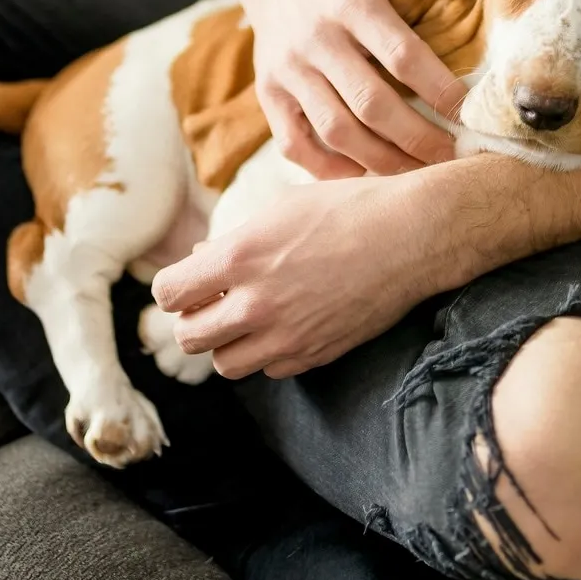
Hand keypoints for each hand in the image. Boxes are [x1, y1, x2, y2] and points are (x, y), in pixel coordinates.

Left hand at [153, 174, 432, 377]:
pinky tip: (287, 326)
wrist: (411, 236)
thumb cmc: (348, 208)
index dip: (174, 289)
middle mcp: (255, 303)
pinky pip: (270, 370)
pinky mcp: (315, 355)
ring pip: (225, 364)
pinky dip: (269, 354)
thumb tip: (201, 261)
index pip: (169, 293)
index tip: (188, 283)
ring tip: (248, 319)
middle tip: (213, 305)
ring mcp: (286, 336)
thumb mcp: (281, 208)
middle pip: (188, 338)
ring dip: (229, 344)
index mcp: (239, 257)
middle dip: (194, 321)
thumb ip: (234, 240)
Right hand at [236, 0, 467, 177]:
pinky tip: (363, 177)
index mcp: (352, 5)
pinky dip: (327, 170)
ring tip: (417, 177)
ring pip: (336, 130)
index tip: (469, 116)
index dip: (438, 90)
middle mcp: (318, 41)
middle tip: (453, 159)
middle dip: (417, 138)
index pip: (401, 55)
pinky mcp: (269, 94)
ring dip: (380, 161)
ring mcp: (289, 71)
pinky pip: (294, 144)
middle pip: (371, 103)